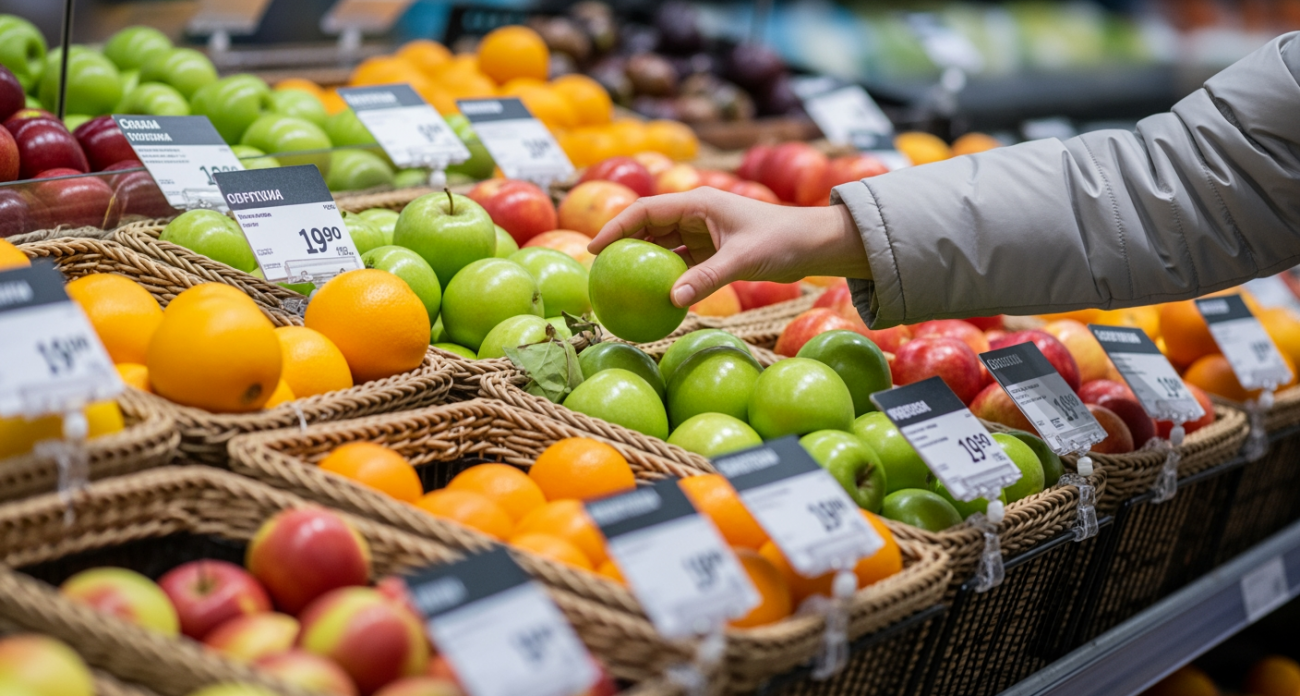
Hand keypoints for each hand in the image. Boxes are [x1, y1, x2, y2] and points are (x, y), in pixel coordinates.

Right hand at [588, 187, 870, 306]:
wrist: (813, 244)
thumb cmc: (782, 242)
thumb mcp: (741, 260)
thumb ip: (706, 279)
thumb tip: (672, 301)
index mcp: (698, 203)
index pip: (646, 210)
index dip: (616, 227)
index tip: (595, 248)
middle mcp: (696, 214)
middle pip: (649, 226)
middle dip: (623, 244)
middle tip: (599, 270)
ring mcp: (704, 232)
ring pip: (663, 245)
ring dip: (643, 261)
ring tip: (618, 283)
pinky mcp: (713, 250)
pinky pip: (681, 262)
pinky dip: (667, 276)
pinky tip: (653, 296)